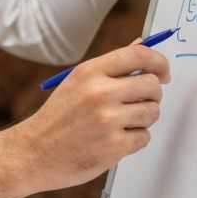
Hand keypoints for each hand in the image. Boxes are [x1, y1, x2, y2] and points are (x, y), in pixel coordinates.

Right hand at [0, 43, 169, 197]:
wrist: (34, 152)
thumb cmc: (58, 117)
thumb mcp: (78, 83)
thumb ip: (111, 67)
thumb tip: (142, 45)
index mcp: (89, 72)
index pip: (138, 55)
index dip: (159, 62)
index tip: (162, 72)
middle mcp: (99, 93)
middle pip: (152, 85)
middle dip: (152, 94)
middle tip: (140, 102)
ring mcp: (107, 120)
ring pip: (152, 112)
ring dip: (143, 119)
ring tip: (121, 123)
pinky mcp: (114, 146)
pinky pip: (145, 137)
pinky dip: (134, 140)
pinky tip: (113, 140)